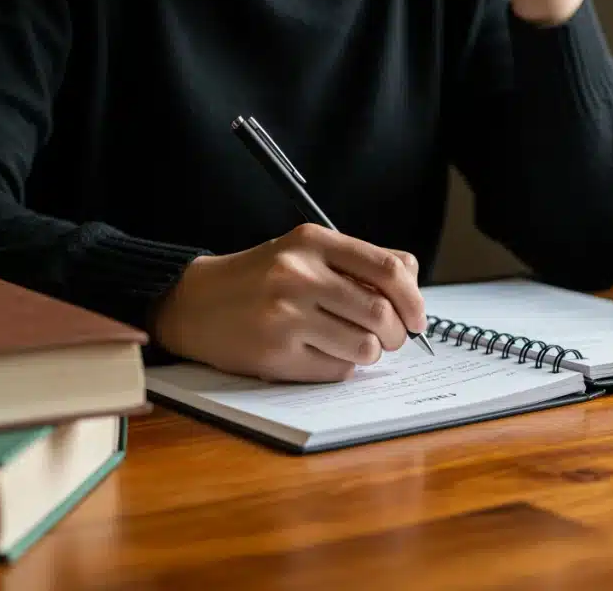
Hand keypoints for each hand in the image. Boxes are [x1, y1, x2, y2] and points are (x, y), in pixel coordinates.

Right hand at [151, 224, 426, 382]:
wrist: (194, 302)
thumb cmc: (260, 279)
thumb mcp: (304, 252)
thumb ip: (358, 261)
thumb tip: (412, 284)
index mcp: (312, 242)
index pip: (388, 269)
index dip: (414, 299)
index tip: (417, 317)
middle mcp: (298, 275)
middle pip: (381, 313)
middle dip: (398, 334)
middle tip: (392, 339)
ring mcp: (285, 316)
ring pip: (364, 346)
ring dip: (370, 353)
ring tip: (356, 346)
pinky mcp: (276, 354)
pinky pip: (337, 370)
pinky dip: (342, 367)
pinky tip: (324, 354)